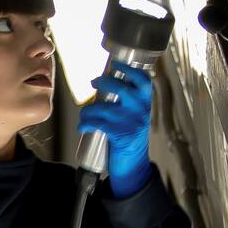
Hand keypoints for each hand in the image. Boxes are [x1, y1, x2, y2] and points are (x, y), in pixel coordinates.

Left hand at [77, 60, 153, 197]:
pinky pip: (96, 123)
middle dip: (104, 82)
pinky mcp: (118, 134)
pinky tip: (82, 127)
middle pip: (121, 88)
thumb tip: (105, 84)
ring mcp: (129, 121)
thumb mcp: (136, 116)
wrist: (134, 163)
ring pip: (103, 107)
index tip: (117, 64)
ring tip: (85, 114)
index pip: (143, 80)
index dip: (130, 69)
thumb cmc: (131, 137)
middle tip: (94, 82)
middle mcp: (140, 110)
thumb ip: (129, 101)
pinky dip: (85, 124)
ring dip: (89, 110)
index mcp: (146, 103)